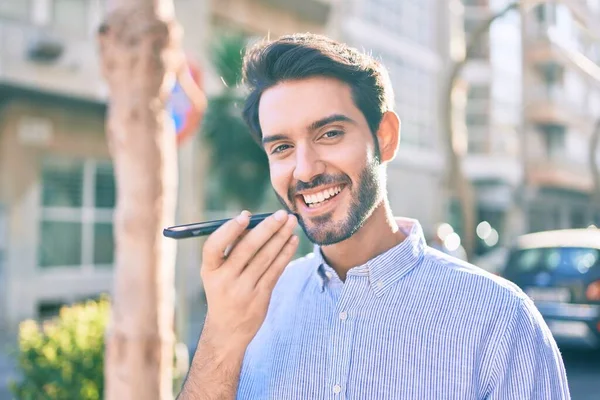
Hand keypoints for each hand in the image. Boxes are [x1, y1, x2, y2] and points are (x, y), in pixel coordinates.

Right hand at [199, 209, 298, 351]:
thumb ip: (231, 248)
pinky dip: (285, 253)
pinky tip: (292, 240)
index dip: (228, 230)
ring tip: (291, 222)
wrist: (228, 330)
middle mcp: (225, 280)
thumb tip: (253, 218)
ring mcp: (244, 290)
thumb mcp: (217, 272)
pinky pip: (276, 270)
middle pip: (246, 249)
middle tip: (281, 213)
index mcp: (209, 271)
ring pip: (266, 258)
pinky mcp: (261, 297)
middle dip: (267, 228)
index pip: (213, 247)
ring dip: (281, 237)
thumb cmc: (223, 290)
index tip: (245, 215)